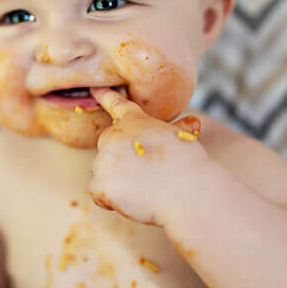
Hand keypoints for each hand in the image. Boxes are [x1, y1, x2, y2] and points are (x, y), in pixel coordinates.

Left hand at [88, 87, 206, 225]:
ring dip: (118, 182)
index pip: (117, 105)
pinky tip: (134, 199)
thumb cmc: (191, 166)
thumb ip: (174, 131)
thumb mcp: (184, 138)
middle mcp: (114, 136)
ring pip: (102, 173)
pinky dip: (112, 200)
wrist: (188, 191)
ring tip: (144, 188)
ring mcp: (104, 159)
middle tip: (146, 175)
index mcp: (134, 122)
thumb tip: (192, 124)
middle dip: (120, 161)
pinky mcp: (100, 183)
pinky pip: (99, 193)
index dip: (105, 95)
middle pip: (107, 149)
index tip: (94, 88)